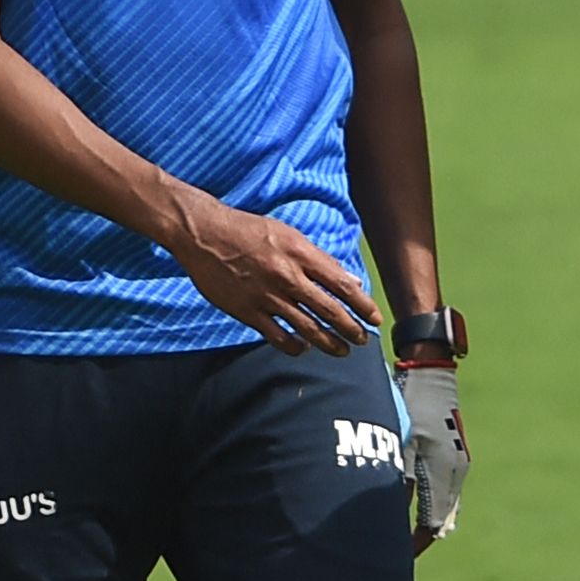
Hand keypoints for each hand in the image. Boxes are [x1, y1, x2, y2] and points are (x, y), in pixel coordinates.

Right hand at [175, 198, 379, 355]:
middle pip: (330, 311)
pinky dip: (295, 347)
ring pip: (308, 328)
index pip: (343, 285)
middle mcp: (287, 277)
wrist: (204, 234)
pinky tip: (303, 348)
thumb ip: (319, 258)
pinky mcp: (248, 312)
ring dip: (329, 343)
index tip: (375, 318)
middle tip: (363, 339)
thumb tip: (349, 279)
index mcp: (301, 254)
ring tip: (342, 350)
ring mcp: (267, 297)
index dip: (363, 305)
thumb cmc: (247, 230)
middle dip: (352, 329)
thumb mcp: (288, 234)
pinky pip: (278, 337)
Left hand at [397, 360, 468, 549]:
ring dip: (428, 520)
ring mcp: (458, 463)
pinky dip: (433, 504)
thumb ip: (400, 479)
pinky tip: (418, 509)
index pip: (432, 524)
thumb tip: (393, 512)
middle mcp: (457, 472)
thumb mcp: (401, 442)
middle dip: (421, 536)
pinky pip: (446, 490)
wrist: (432, 373)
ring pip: (446, 506)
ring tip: (404, 535)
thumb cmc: (411, 404)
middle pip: (442, 519)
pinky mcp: (454, 454)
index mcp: (444, 473)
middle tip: (397, 551)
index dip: (414, 543)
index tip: (396, 556)